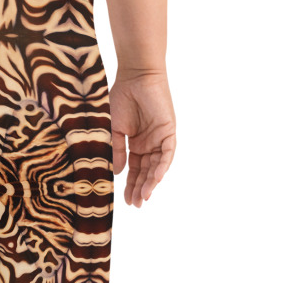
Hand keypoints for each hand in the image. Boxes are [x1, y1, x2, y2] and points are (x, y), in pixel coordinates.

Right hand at [109, 69, 175, 207]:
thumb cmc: (120, 98)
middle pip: (146, 171)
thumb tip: (118, 173)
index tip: (124, 201)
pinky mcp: (169, 130)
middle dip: (140, 188)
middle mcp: (149, 143)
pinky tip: (156, 179)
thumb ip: (117, 151)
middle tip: (135, 205)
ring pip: (158, 165)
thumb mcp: (113, 130)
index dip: (130, 185)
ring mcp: (160, 138)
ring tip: (144, 196)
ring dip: (152, 181)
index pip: (134, 170)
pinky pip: (168, 152)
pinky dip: (163, 165)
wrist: (134, 76)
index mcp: (135, 144)